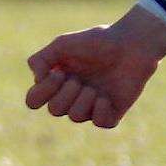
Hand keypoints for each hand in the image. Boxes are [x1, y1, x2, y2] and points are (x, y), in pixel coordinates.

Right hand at [25, 6, 165, 128]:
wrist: (131, 43)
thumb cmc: (97, 41)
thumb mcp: (63, 44)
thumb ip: (41, 59)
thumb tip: (38, 79)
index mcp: (57, 82)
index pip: (34, 101)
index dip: (43, 92)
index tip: (60, 73)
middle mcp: (72, 96)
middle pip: (55, 111)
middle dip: (66, 94)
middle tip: (80, 80)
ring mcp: (92, 105)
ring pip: (76, 117)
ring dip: (83, 100)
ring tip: (94, 88)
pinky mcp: (113, 110)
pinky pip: (101, 123)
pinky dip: (100, 111)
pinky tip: (106, 98)